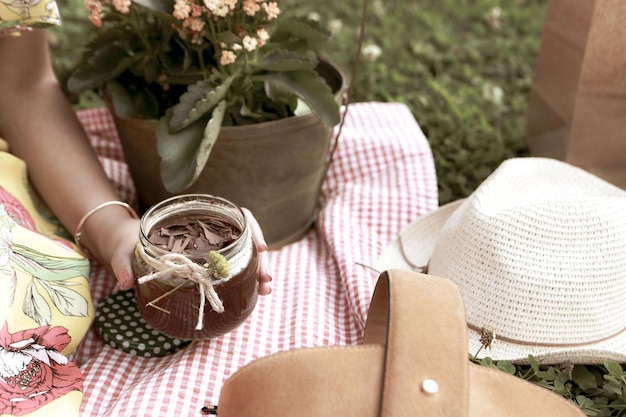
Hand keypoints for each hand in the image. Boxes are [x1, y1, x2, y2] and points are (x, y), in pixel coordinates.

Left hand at [108, 208, 272, 294]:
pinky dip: (248, 277)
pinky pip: (236, 265)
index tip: (261, 247)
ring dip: (259, 270)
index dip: (252, 229)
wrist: (126, 245)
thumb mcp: (125, 250)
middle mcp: (209, 229)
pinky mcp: (211, 261)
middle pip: (246, 238)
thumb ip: (124, 263)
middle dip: (260, 259)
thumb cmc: (128, 242)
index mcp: (195, 217)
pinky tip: (256, 292)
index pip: (236, 215)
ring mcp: (213, 246)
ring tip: (266, 290)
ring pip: (245, 253)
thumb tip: (125, 283)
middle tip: (266, 280)